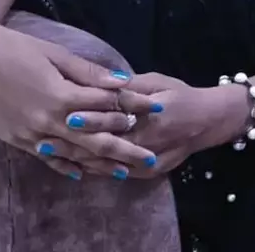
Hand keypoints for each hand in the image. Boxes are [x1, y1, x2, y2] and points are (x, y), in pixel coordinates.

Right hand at [0, 19, 161, 179]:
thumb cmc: (14, 48)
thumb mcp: (55, 54)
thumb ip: (88, 73)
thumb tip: (123, 81)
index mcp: (60, 96)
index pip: (106, 106)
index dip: (133, 108)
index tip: (155, 110)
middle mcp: (47, 120)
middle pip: (94, 139)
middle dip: (125, 148)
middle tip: (151, 158)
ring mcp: (30, 133)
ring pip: (72, 153)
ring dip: (99, 163)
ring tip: (125, 171)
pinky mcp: (15, 139)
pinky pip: (46, 157)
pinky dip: (65, 165)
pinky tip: (81, 173)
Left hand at [62, 72, 245, 177]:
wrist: (210, 121)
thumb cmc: (182, 95)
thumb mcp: (159, 82)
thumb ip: (131, 86)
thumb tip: (103, 81)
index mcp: (153, 116)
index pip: (117, 118)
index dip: (92, 118)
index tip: (68, 116)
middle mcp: (150, 141)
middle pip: (107, 145)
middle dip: (73, 144)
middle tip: (44, 141)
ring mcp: (148, 161)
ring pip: (108, 163)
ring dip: (78, 159)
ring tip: (51, 153)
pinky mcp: (148, 172)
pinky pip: (117, 173)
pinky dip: (94, 169)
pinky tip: (73, 165)